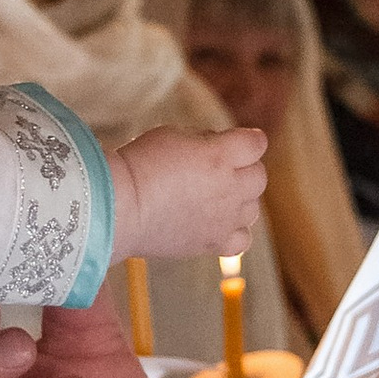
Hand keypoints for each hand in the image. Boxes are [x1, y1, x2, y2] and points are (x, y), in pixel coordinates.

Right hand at [111, 122, 268, 262]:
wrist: (119, 207)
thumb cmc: (138, 165)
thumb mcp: (173, 135)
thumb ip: (205, 142)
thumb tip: (218, 149)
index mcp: (221, 155)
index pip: (257, 143)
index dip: (246, 140)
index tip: (231, 142)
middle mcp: (230, 188)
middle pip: (259, 176)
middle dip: (242, 168)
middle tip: (214, 170)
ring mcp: (225, 218)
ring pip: (253, 208)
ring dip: (239, 199)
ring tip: (212, 197)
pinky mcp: (214, 242)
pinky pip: (243, 239)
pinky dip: (235, 231)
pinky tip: (216, 223)